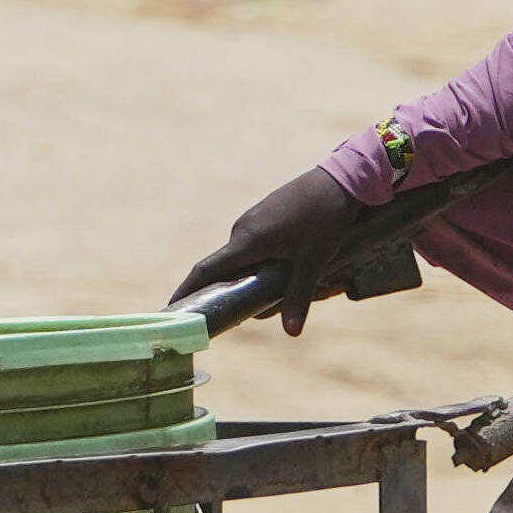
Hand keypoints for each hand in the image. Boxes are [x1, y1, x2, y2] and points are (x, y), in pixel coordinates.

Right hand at [176, 161, 372, 328]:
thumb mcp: (313, 262)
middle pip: (224, 268)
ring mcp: (252, 219)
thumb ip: (298, 297)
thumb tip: (291, 333)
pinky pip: (251, 245)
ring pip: (240, 257)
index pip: (206, 270)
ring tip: (265, 297)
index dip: (186, 291)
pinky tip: (278, 272)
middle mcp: (243, 229)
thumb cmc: (326, 220)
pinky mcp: (263, 214)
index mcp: (248, 241)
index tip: (171, 309)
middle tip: (235, 317)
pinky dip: (255, 263)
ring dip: (246, 278)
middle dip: (226, 293)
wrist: (341, 179)